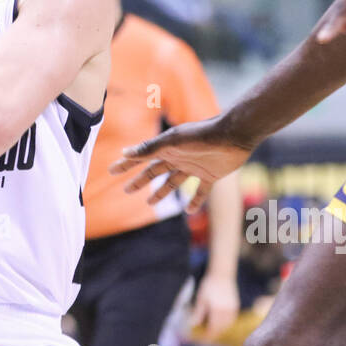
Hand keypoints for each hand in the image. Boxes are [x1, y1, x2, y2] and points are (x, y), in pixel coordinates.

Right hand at [108, 117, 251, 213]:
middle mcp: (178, 157)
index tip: (112, 171)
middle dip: (140, 180)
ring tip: (150, 202)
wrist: (234, 135)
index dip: (126, 164)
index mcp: (166, 148)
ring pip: (173, 182)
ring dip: (162, 192)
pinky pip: (201, 192)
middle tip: (126, 190)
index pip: (141, 157)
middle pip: (154, 172)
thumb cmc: (202, 135)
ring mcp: (194, 167)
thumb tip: (125, 153)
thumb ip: (150, 148)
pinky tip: (189, 211)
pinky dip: (195, 201)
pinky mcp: (210, 176)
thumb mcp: (172, 142)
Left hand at [189, 271, 239, 339]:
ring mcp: (232, 309)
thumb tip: (193, 325)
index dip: (208, 336)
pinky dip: (225, 324)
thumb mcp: (201, 299)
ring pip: (227, 326)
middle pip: (220, 329)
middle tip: (205, 337)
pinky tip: (220, 323)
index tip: (202, 340)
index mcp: (217, 310)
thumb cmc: (209, 285)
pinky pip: (231, 320)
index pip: (213, 329)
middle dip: (213, 334)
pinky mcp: (236, 307)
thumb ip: (198, 313)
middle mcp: (226, 312)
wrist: (222, 275)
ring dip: (220, 330)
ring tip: (211, 331)